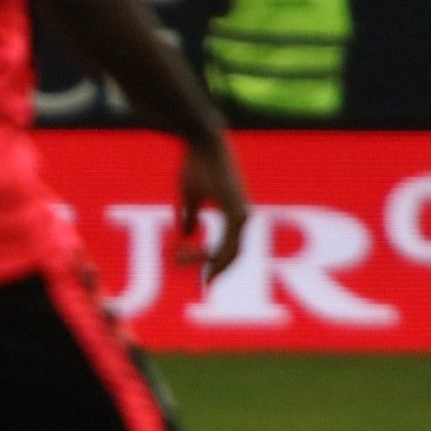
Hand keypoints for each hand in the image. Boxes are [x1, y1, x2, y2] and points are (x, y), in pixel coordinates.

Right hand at [176, 137, 247, 280]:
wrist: (201, 142)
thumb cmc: (195, 164)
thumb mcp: (189, 196)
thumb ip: (190, 216)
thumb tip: (187, 234)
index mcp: (235, 214)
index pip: (229, 248)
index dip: (216, 265)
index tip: (203, 279)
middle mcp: (243, 217)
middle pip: (233, 255)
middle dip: (217, 272)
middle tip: (206, 288)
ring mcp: (242, 214)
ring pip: (233, 252)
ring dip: (213, 265)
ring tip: (203, 279)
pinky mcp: (236, 211)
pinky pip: (230, 243)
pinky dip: (218, 258)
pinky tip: (208, 268)